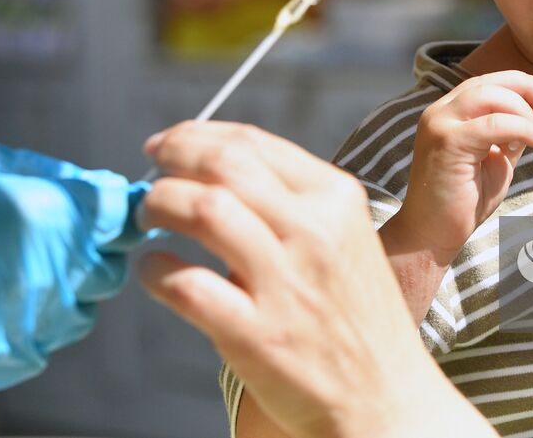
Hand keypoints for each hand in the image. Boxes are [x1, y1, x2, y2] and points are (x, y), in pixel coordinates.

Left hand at [137, 121, 495, 437]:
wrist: (384, 396)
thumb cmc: (357, 316)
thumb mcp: (345, 238)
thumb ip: (293, 201)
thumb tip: (213, 169)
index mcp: (336, 199)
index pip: (253, 143)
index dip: (196, 135)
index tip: (168, 145)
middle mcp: (314, 231)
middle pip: (224, 164)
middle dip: (173, 159)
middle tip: (150, 174)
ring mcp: (285, 282)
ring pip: (203, 209)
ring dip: (159, 204)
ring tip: (147, 216)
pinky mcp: (256, 333)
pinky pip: (186, 283)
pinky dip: (155, 269)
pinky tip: (152, 269)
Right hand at [387, 71, 532, 262]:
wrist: (432, 234)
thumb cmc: (464, 200)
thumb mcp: (499, 157)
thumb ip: (516, 131)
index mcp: (450, 112)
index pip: (488, 82)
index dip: (522, 83)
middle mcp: (440, 112)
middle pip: (490, 82)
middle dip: (528, 87)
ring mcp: (439, 124)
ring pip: (490, 96)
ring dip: (524, 110)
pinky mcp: (446, 143)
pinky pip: (493, 124)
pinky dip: (521, 127)